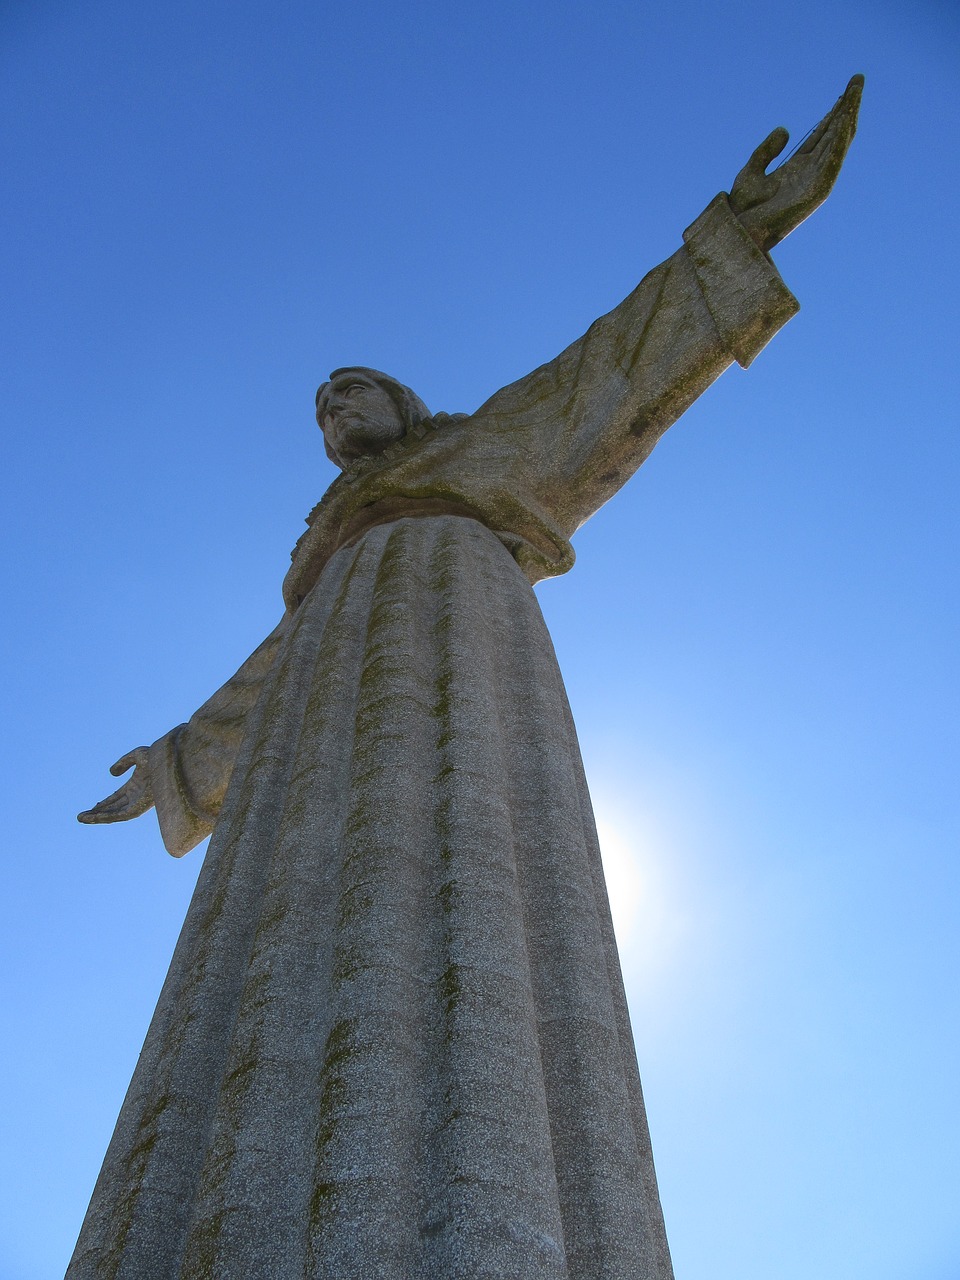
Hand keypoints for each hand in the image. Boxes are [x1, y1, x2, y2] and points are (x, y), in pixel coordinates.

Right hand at [78, 748, 154, 824]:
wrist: (169, 762)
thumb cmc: (158, 757)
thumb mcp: (137, 756)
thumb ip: (123, 763)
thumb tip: (111, 773)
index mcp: (136, 786)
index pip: (116, 798)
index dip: (104, 803)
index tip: (92, 807)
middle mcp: (136, 796)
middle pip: (113, 808)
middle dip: (97, 813)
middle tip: (81, 817)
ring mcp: (138, 803)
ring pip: (114, 815)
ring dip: (98, 817)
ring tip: (81, 819)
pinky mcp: (139, 808)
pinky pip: (120, 815)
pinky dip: (107, 816)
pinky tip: (95, 817)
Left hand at [730, 74, 863, 252]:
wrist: (740, 231)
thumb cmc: (743, 209)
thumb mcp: (751, 171)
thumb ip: (766, 151)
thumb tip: (785, 129)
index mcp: (797, 167)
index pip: (822, 134)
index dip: (833, 112)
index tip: (844, 92)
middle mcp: (810, 172)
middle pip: (834, 133)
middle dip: (846, 107)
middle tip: (857, 80)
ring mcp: (816, 180)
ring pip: (838, 143)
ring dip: (848, 117)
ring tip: (855, 92)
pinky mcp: (817, 191)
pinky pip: (832, 161)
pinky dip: (839, 140)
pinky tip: (846, 119)